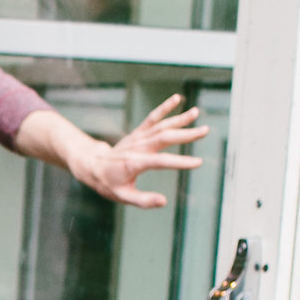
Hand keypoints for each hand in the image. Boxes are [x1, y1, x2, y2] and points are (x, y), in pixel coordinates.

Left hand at [66, 95, 206, 208]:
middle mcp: (137, 147)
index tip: (198, 162)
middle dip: (186, 134)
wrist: (93, 166)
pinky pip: (152, 118)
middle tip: (206, 130)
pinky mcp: (137, 133)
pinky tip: (177, 98)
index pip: (161, 161)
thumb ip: (144, 200)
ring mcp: (137, 138)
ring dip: (179, 119)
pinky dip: (164, 108)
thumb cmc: (108, 184)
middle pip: (164, 138)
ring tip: (197, 112)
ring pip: (161, 126)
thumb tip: (164, 201)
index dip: (180, 162)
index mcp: (135, 164)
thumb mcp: (123, 197)